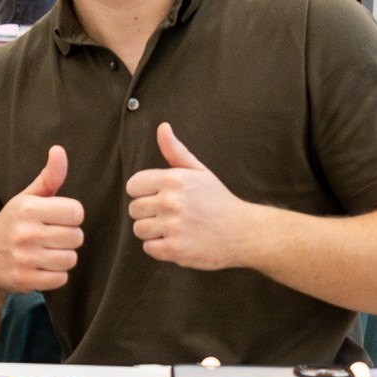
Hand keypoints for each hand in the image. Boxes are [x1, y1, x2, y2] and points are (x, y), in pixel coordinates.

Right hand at [0, 146, 85, 292]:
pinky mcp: (24, 280)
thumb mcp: (27, 198)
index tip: (57, 218)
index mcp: (28, 208)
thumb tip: (59, 150)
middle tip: (51, 237)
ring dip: (63, 257)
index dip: (70, 216)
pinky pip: (61, 279)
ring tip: (47, 252)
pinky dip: (55, 275)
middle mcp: (25, 232)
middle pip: (77, 237)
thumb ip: (49, 176)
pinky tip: (42, 267)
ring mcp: (24, 258)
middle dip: (68, 238)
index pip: (76, 212)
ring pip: (70, 259)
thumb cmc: (13, 223)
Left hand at [127, 124, 257, 269]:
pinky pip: (149, 248)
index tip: (160, 198)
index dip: (144, 193)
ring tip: (175, 229)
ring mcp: (173, 226)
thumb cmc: (218, 200)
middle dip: (149, 214)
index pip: (133, 186)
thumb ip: (176, 151)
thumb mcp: (199, 171)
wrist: (243, 231)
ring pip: (139, 230)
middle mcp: (171, 201)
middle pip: (134, 209)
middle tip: (172, 216)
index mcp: (173, 179)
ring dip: (153, 232)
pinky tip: (179, 242)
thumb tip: (162, 127)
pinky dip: (161, 249)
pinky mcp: (176, 249)